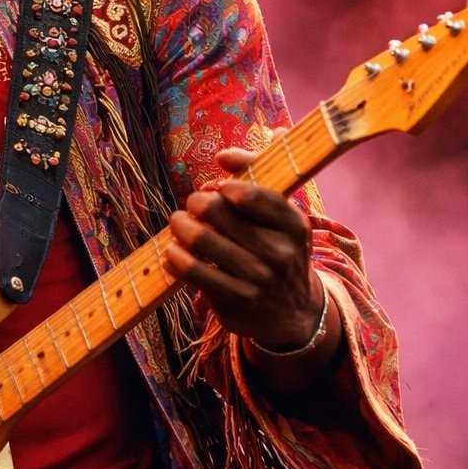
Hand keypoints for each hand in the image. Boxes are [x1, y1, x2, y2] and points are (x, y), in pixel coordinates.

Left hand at [165, 147, 324, 348]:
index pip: (250, 192)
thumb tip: (224, 156)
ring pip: (200, 238)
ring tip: (179, 224)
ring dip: (180, 226)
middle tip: (193, 205)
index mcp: (294, 225)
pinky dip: (175, 257)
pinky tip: (173, 252)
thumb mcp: (282, 216)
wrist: (293, 312)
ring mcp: (257, 278)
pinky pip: (193, 271)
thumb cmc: (278, 250)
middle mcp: (279, 252)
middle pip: (216, 210)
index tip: (216, 189)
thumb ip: (257, 176)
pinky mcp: (235, 300)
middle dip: (196, 202)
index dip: (223, 186)